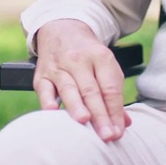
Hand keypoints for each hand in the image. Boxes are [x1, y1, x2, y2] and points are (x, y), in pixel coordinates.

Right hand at [32, 19, 131, 141]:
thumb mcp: (105, 66)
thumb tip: (124, 123)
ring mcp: (59, 67)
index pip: (110, 88)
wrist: (62, 29)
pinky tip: (53, 111)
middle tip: (107, 135)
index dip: (115, 111)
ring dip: (76, 106)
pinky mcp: (41, 74)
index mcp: (100, 58)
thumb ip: (113, 94)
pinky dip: (48, 100)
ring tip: (84, 121)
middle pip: (91, 91)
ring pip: (69, 89)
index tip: (118, 132)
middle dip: (100, 115)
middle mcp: (79, 60)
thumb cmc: (88, 56)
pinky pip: (44, 88)